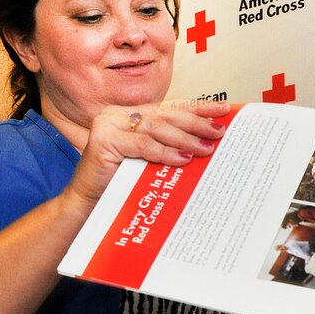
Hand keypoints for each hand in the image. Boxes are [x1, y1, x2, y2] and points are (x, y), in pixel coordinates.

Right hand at [65, 100, 232, 210]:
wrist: (90, 204)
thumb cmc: (121, 185)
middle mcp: (119, 115)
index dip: (198, 108)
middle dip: (196, 122)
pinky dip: (165, 152)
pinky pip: (142, 145)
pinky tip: (183, 159)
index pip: (170, 109)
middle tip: (219, 132)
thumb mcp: (151, 162)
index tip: (224, 110)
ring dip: (185, 138)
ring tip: (206, 148)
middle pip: (165, 115)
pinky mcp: (103, 139)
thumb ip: (170, 148)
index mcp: (132, 115)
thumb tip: (208, 143)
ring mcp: (109, 124)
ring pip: (156, 127)